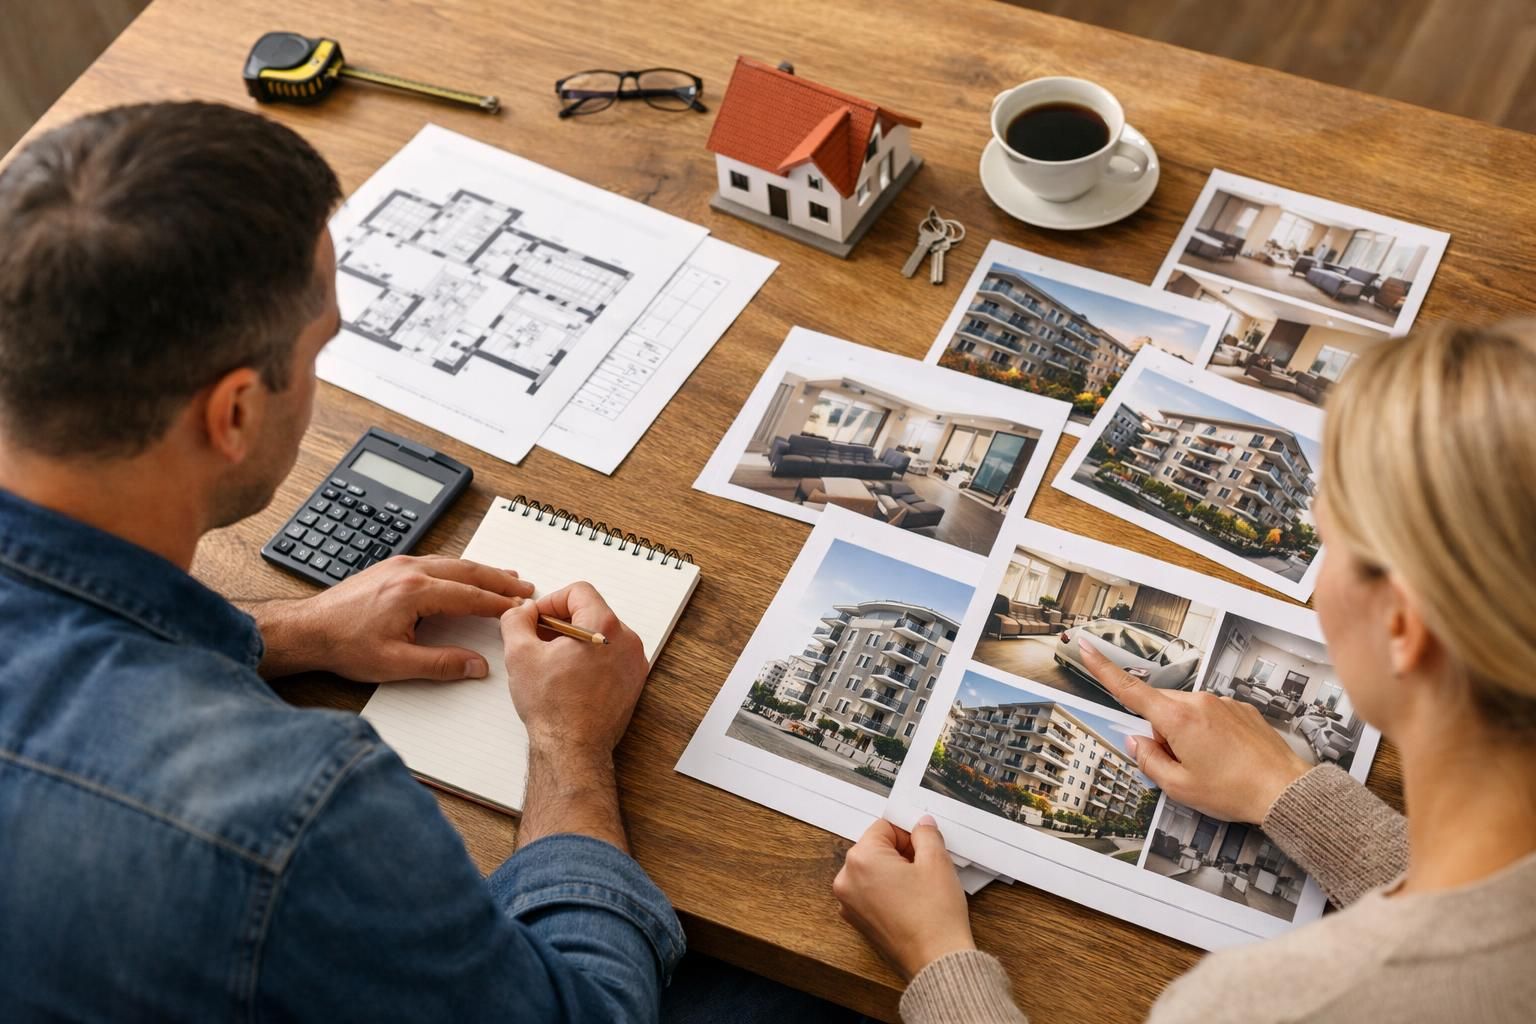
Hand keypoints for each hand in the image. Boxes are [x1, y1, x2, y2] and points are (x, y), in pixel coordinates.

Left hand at [253, 555, 531, 681]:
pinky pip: (436, 562)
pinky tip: (466, 574)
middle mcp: (409, 571)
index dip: (498, 604)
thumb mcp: (395, 664)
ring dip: (481, 571)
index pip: (469, 595)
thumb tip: (476, 666)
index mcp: (413, 592)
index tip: (520, 609)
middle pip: (467, 571)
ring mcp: (400, 565)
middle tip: (524, 587)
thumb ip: (441, 665)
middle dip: (499, 580)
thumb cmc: (344, 645)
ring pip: (453, 562)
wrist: (307, 630)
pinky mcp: (391, 567)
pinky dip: (460, 568)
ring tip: (506, 577)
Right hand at [499, 582, 648, 753]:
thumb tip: (523, 610)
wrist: (573, 750)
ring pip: (601, 635)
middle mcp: (627, 642)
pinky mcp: (633, 683)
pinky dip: (590, 659)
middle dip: (562, 622)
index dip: (551, 601)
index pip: (579, 591)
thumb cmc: (553, 709)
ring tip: (552, 662)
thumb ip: (517, 619)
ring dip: (575, 641)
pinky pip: (611, 657)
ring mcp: (634, 664)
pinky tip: (568, 678)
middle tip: (539, 641)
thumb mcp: (520, 654)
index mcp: (605, 627)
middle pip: (591, 612)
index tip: (537, 619)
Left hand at [833, 816, 974, 980]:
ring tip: (920, 888)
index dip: (909, 834)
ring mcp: (849, 904)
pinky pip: (872, 894)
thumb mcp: (937, 862)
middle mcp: (847, 881)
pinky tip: (912, 903)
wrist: (936, 962)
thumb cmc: (934, 917)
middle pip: (876, 849)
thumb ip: (926, 834)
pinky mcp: (859, 922)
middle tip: (926, 867)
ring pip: (874, 872)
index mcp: (860, 860)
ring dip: (895, 873)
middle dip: (901, 853)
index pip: (884, 827)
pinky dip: (889, 892)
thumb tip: (921, 826)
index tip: (924, 845)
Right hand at [1078, 638, 1310, 822]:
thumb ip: (1149, 760)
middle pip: (1160, 708)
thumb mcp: (1179, 786)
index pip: (1129, 690)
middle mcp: (1199, 702)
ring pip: (1186, 713)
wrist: (1284, 790)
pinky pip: (1211, 715)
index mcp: (1177, 719)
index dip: (1103, 669)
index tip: (1086, 648)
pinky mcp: (1241, 709)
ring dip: (1186, 734)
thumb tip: (1138, 743)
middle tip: (1181, 764)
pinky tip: (1226, 757)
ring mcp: (1222, 703)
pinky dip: (1209, 733)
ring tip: (1210, 765)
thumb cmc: (1234, 791)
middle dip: (1161, 732)